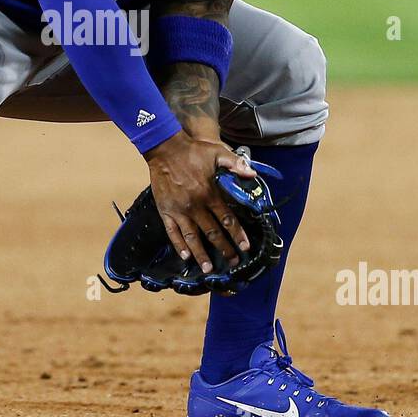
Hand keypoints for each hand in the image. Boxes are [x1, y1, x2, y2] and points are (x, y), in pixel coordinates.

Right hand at [144, 131, 256, 272]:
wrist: (165, 148)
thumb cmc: (193, 151)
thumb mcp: (218, 152)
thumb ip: (235, 164)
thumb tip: (252, 173)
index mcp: (209, 194)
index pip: (227, 219)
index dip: (237, 234)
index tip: (245, 247)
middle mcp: (195, 206)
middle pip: (212, 232)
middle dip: (224, 248)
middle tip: (233, 261)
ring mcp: (179, 210)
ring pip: (192, 237)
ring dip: (201, 254)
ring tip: (209, 269)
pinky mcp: (165, 210)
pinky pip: (172, 232)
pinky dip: (179, 245)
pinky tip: (185, 256)